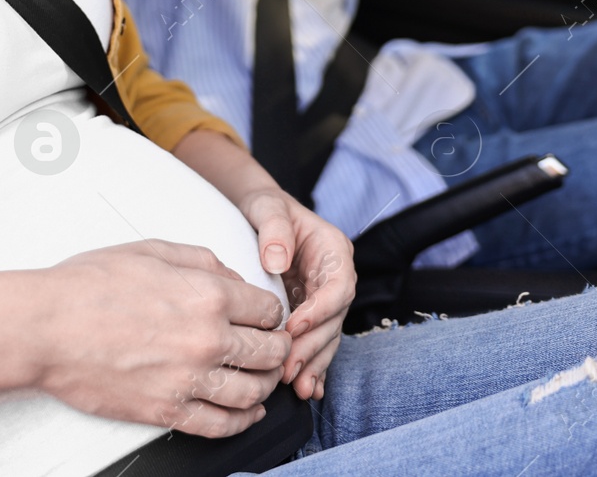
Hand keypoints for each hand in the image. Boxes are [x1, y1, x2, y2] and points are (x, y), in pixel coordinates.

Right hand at [33, 240, 291, 437]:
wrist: (46, 327)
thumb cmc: (89, 286)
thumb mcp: (153, 251)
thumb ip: (203, 262)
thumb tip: (234, 278)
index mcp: (208, 296)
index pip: (268, 310)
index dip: (270, 313)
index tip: (265, 317)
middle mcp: (207, 340)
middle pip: (270, 352)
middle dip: (276, 348)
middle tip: (271, 347)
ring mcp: (188, 380)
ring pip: (253, 392)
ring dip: (265, 386)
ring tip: (263, 379)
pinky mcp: (167, 410)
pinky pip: (221, 425)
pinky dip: (242, 421)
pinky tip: (246, 413)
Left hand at [236, 187, 356, 401]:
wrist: (258, 214)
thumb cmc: (265, 207)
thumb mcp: (268, 206)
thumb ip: (275, 229)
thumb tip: (277, 261)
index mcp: (333, 251)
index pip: (338, 286)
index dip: (320, 310)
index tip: (294, 327)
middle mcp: (334, 278)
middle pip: (334, 319)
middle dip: (313, 346)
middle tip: (288, 369)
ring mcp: (323, 299)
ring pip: (327, 337)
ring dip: (314, 364)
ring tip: (298, 387)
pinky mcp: (310, 315)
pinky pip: (316, 343)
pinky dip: (313, 366)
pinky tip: (308, 389)